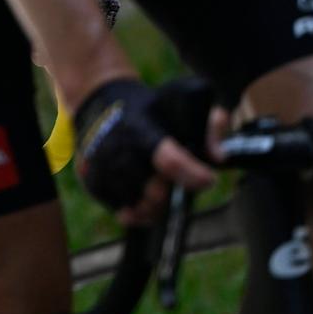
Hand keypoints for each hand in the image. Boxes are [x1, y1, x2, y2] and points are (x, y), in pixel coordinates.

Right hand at [72, 76, 224, 225]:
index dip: (193, 175)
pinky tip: (145, 201)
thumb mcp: (179, 101)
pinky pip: (121, 211)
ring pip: (137, 206)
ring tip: (163, 195)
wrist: (100, 102)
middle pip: (154, 192)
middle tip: (177, 185)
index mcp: (142, 127)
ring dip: (155, 207)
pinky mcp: (93, 181)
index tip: (209, 179)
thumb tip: (219, 157)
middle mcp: (119, 149)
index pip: (169, 159)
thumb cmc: (148, 107)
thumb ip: (206, 126)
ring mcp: (103, 167)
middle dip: (170, 193)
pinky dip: (137, 212)